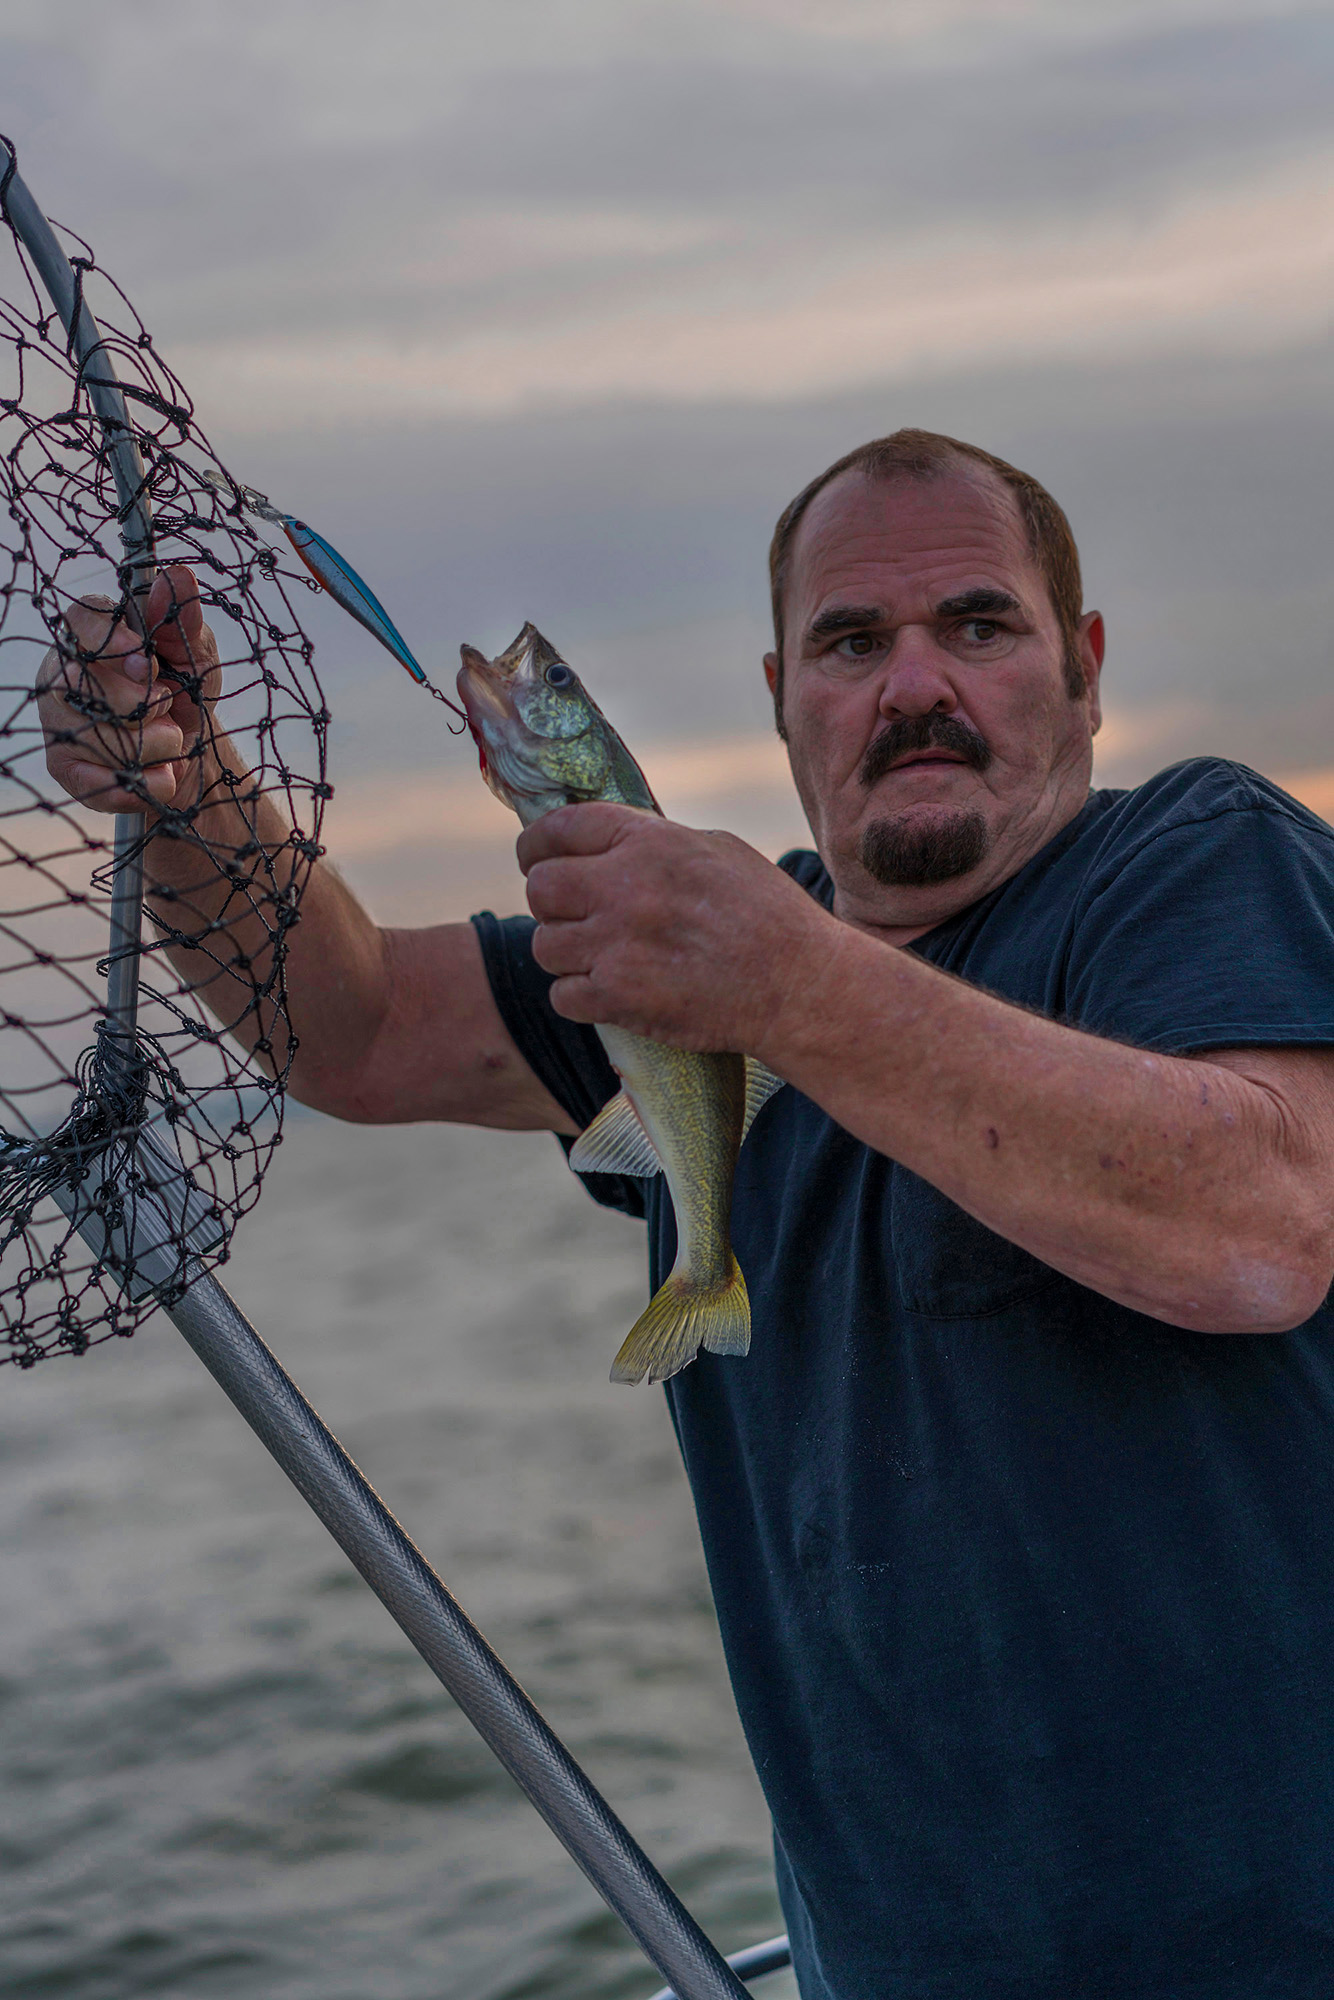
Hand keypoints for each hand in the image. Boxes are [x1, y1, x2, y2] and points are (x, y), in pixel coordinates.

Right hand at [37, 565, 220, 813]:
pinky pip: (94, 780)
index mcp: (91, 635)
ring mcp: (58, 721)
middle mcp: (62, 673)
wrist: (193, 752)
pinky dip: (140, 783)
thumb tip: (179, 576)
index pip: (80, 618)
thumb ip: (183, 619)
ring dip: (152, 744)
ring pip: (93, 734)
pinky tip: (163, 777)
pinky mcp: (66, 767)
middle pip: (78, 680)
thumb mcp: (196, 653)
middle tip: (168, 704)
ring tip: (172, 740)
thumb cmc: (186, 689)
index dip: (110, 638)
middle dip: (139, 701)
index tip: (147, 660)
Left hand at [517, 802, 838, 1053]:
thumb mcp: (717, 849)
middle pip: (540, 888)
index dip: (537, 845)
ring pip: (544, 945)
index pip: (558, 828)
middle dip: (551, 902)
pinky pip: (561, 995)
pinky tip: (608, 991)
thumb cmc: (769, 915)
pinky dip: (579, 997)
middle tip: (571, 914)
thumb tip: (608, 841)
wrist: (799, 986)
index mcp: (649, 842)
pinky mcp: (618, 998)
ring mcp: (617, 945)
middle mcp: (624, 888)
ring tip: (599, 956)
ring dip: (565, 953)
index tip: (535, 857)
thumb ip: (655, 841)